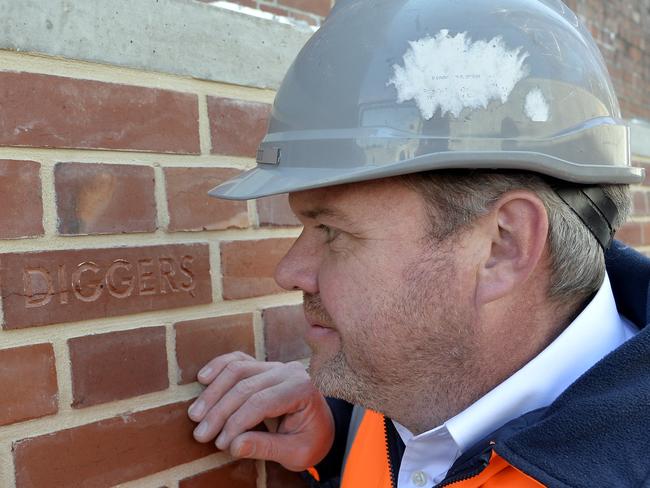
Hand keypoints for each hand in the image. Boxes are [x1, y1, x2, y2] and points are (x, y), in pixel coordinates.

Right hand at [188, 351, 334, 470]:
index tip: (221, 443)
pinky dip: (219, 366)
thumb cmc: (312, 440)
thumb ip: (267, 448)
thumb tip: (234, 446)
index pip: (262, 402)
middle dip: (220, 411)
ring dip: (214, 392)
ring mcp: (276, 365)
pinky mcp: (264, 367)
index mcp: (302, 389)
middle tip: (200, 434)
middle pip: (246, 385)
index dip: (237, 422)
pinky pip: (239, 360)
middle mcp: (289, 371)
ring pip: (238, 370)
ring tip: (196, 415)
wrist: (323, 427)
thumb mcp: (297, 453)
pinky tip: (203, 378)